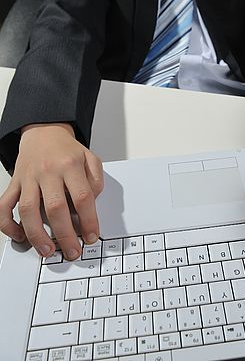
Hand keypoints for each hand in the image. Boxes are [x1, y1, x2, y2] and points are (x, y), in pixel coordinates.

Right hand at [0, 123, 102, 259]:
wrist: (44, 132)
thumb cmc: (67, 150)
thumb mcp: (90, 158)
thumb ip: (96, 180)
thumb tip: (92, 205)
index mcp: (70, 165)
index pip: (82, 197)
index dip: (89, 220)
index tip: (92, 236)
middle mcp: (48, 171)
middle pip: (55, 207)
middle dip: (65, 235)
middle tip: (72, 251)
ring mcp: (28, 178)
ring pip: (28, 210)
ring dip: (37, 234)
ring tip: (47, 250)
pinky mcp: (15, 183)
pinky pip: (5, 206)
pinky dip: (8, 224)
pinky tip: (19, 236)